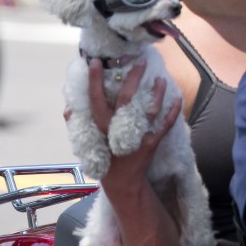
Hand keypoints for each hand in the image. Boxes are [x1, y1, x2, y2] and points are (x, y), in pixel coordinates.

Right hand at [86, 58, 181, 188]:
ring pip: (148, 110)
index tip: (96, 62)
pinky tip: (178, 98)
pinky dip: (173, 112)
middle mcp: (117, 129)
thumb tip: (68, 108)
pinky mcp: (151, 143)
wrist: (122, 183)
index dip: (94, 80)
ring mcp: (136, 136)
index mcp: (100, 126)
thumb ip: (79, 125)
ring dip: (156, 93)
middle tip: (139, 62)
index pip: (95, 99)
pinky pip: (164, 126)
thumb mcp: (87, 143)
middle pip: (126, 99)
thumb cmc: (104, 159)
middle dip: (133, 79)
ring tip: (161, 78)